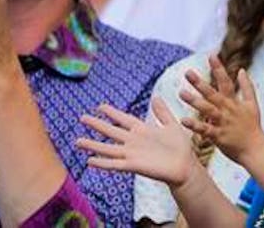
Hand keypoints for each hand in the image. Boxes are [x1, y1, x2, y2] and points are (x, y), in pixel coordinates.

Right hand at [77, 98, 198, 186]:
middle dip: (97, 124)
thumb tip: (156, 97)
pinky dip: (102, 162)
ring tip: (77, 141)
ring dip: (93, 145)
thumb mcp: (171, 125)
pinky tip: (89, 160)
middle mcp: (134, 141)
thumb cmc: (180, 147)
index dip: (112, 113)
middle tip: (82, 117)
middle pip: (111, 131)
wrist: (185, 166)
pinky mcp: (133, 166)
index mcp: (142, 130)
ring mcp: (132, 154)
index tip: (100, 106)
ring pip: (108, 148)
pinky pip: (114, 164)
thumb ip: (162, 113)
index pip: (123, 119)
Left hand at [178, 56, 263, 163]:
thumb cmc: (253, 127)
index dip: (219, 68)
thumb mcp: (253, 104)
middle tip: (188, 73)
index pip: (226, 81)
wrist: (256, 150)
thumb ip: (247, 87)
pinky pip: (205, 130)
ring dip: (194, 101)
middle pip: (213, 94)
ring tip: (181, 93)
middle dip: (200, 83)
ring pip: (207, 110)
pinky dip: (195, 125)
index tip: (211, 55)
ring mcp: (223, 123)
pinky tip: (183, 120)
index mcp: (234, 102)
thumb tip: (241, 70)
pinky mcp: (219, 136)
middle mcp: (228, 110)